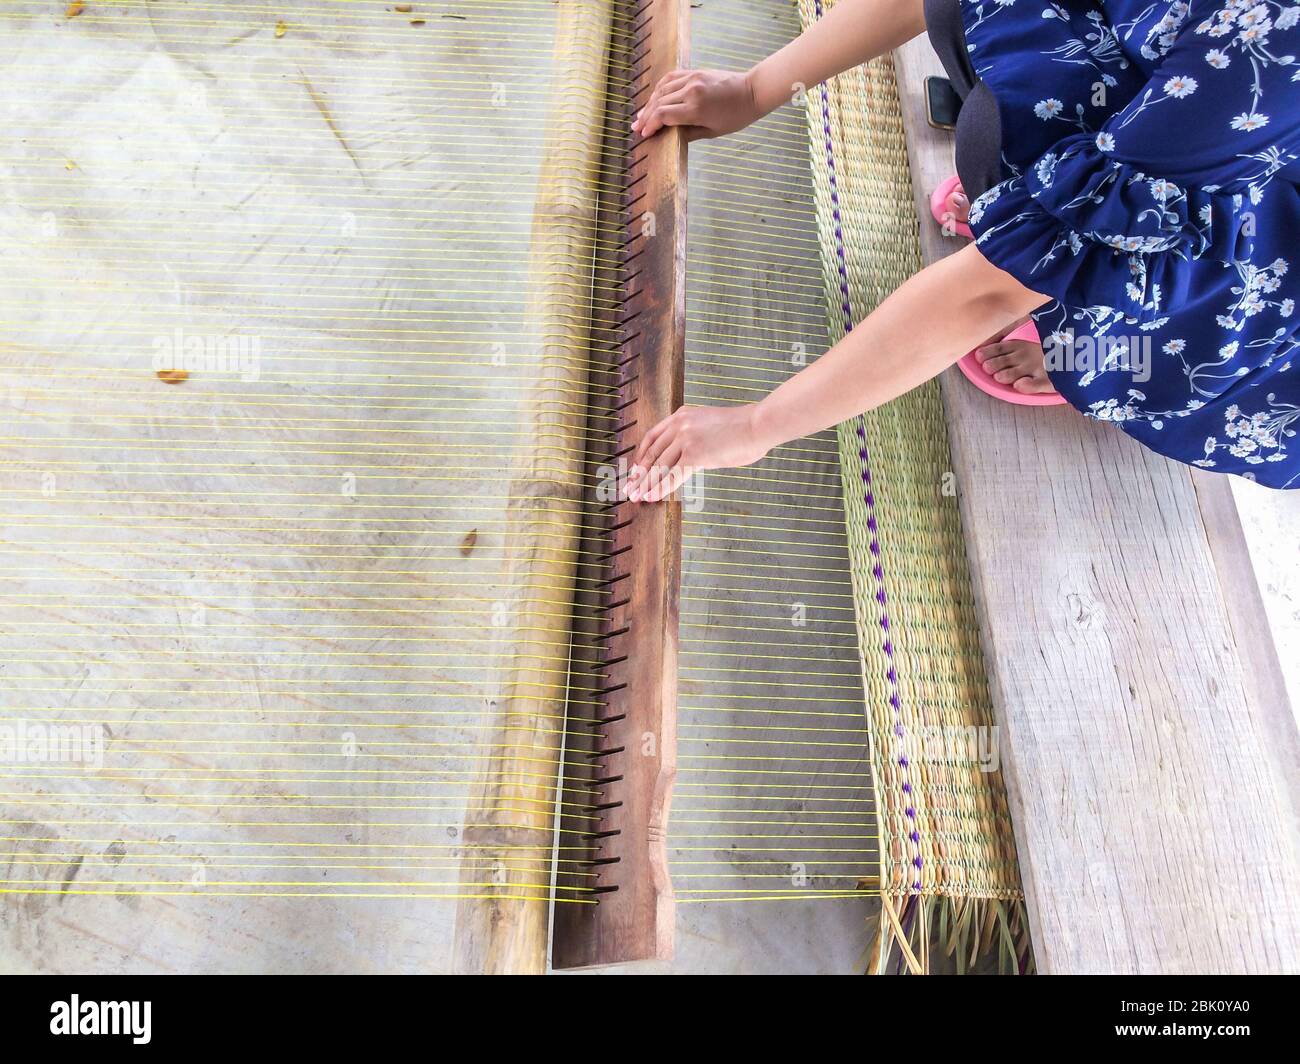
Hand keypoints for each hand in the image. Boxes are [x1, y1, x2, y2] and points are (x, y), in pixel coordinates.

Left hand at [625, 404, 771, 502]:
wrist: (758, 424)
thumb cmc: (742, 429)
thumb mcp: (710, 426)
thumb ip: (695, 437)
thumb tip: (690, 457)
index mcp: (681, 415)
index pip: (652, 437)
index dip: (641, 457)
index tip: (635, 471)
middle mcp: (679, 425)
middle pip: (651, 453)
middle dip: (638, 474)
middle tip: (628, 488)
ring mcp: (686, 439)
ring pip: (659, 467)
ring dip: (645, 484)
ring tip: (635, 497)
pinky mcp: (695, 454)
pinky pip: (673, 476)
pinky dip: (660, 488)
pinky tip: (652, 497)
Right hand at [631, 69, 761, 140]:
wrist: (751, 92)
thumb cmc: (735, 117)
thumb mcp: (712, 131)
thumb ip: (687, 133)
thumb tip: (667, 136)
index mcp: (696, 109)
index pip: (663, 116)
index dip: (650, 125)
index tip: (643, 134)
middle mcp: (691, 91)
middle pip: (659, 103)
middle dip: (646, 117)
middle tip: (636, 127)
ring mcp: (692, 79)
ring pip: (662, 90)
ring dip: (650, 103)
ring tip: (642, 115)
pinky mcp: (694, 72)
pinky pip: (670, 79)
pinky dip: (660, 89)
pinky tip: (654, 98)